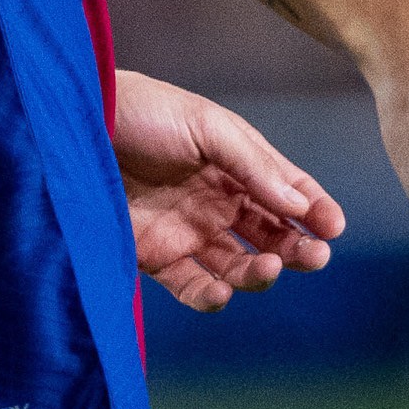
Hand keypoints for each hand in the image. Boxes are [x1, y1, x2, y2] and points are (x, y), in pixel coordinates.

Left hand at [113, 70, 344, 310]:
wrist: (75, 126)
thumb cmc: (143, 112)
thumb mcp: (206, 126)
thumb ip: (254, 165)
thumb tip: (300, 207)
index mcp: (236, 164)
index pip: (288, 192)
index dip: (315, 210)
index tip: (333, 229)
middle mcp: (217, 201)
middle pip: (272, 235)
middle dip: (298, 249)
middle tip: (314, 256)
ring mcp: (187, 230)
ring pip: (238, 266)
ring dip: (260, 274)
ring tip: (266, 267)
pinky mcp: (154, 256)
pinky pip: (193, 286)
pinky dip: (211, 297)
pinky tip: (221, 290)